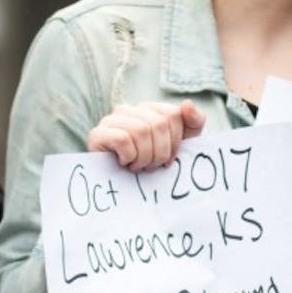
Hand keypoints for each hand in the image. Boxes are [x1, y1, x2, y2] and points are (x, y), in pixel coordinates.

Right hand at [86, 100, 206, 171]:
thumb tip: (187, 104)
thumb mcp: (180, 145)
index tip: (169, 159)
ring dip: (144, 157)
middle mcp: (128, 109)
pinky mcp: (98, 134)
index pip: (172, 114)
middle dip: (160, 153)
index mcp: (148, 109)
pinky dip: (129, 156)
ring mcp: (111, 120)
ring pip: (141, 131)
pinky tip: (125, 163)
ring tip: (138, 166)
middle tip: (152, 166)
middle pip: (158, 124)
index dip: (175, 141)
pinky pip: (123, 139)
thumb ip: (193, 123)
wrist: (120, 188)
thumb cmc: (151, 164)